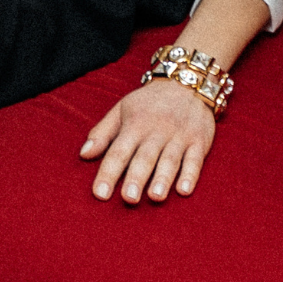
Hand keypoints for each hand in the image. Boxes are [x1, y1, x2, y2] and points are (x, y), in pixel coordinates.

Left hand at [80, 78, 215, 203]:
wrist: (186, 82)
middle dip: (136, 177)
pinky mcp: (198, 141)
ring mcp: (179, 136)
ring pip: (170, 159)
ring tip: (155, 197)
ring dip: (162, 178)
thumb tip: (83, 154)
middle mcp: (156, 131)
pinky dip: (190, 174)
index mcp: (134, 124)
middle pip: (145, 157)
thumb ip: (102, 133)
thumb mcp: (122, 110)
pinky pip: (195, 159)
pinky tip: (184, 190)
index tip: (99, 194)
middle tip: (128, 199)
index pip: (118, 151)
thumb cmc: (149, 102)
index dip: (108, 172)